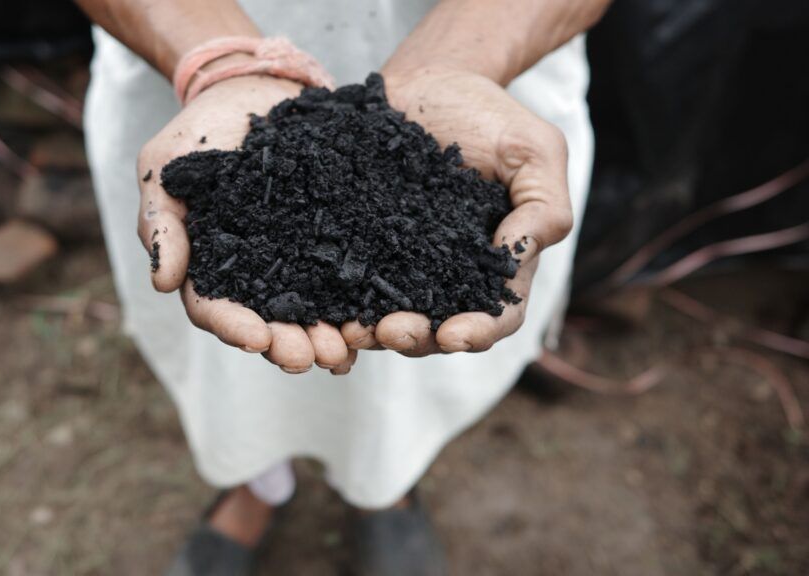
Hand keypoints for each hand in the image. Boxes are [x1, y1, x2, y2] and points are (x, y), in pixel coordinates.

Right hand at [136, 74, 356, 374]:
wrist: (254, 88)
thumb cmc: (199, 131)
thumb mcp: (165, 169)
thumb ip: (161, 223)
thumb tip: (162, 284)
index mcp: (207, 266)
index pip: (212, 308)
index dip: (233, 327)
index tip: (257, 338)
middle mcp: (251, 274)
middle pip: (266, 324)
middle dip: (287, 345)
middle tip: (311, 359)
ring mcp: (293, 260)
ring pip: (308, 313)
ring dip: (325, 339)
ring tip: (344, 353)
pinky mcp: (331, 241)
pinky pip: (346, 280)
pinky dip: (357, 307)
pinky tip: (372, 326)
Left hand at [341, 67, 573, 355]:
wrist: (431, 81)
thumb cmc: (492, 116)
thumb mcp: (534, 152)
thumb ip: (542, 207)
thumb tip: (516, 259)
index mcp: (496, 262)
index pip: (496, 314)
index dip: (478, 332)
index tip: (454, 336)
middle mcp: (449, 274)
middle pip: (437, 329)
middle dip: (417, 338)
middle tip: (392, 331)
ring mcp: (402, 262)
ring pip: (390, 315)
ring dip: (373, 331)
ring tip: (353, 330)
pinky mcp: (363, 243)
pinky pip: (350, 280)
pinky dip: (339, 300)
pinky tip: (325, 304)